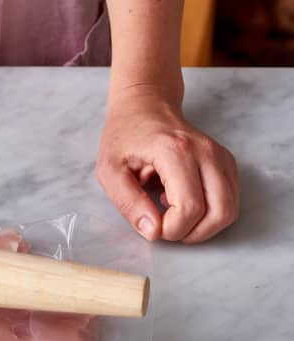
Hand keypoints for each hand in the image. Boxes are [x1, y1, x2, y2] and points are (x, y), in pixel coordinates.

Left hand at [96, 87, 238, 243]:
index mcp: (175, 152)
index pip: (190, 207)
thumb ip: (128, 203)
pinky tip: (183, 200)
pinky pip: (228, 200)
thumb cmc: (124, 136)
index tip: (153, 226)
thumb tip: (153, 232)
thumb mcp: (109, 171)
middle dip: (193, 233)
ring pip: (230, 209)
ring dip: (203, 225)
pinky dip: (209, 212)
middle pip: (220, 212)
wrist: (144, 106)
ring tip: (173, 212)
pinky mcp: (225, 163)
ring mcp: (220, 156)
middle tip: (166, 228)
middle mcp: (205, 152)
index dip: (173, 229)